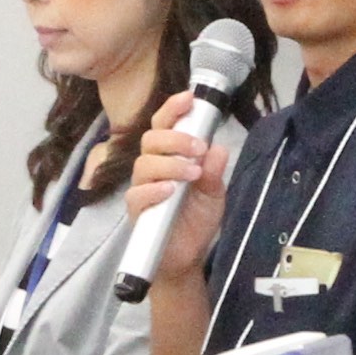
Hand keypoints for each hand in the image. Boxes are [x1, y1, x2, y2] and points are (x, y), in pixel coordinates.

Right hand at [123, 111, 224, 283]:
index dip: (173, 109)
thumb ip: (215, 172)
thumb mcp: (214, 194)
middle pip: (151, 139)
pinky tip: (170, 191)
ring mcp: (142, 188)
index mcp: (170, 157)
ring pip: (144, 164)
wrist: (187, 256)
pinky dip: (154, 189)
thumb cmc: (196, 220)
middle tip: (198, 149)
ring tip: (192, 173)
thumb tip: (218, 149)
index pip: (165, 126)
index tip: (189, 98)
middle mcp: (152, 168)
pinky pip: (137, 194)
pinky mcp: (136, 211)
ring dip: (170, 164)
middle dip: (175, 138)